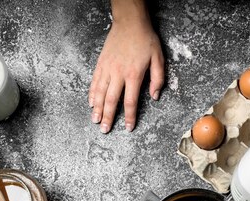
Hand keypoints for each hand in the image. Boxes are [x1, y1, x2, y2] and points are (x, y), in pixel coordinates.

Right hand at [89, 16, 163, 132]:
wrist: (130, 22)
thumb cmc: (145, 39)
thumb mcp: (158, 58)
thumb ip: (158, 79)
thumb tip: (155, 96)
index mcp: (134, 75)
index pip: (130, 101)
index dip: (129, 117)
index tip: (128, 128)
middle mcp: (118, 74)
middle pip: (111, 101)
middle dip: (108, 117)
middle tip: (105, 130)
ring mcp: (107, 69)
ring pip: (99, 93)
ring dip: (97, 109)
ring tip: (95, 120)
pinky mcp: (101, 64)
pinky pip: (94, 82)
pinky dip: (92, 94)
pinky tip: (91, 103)